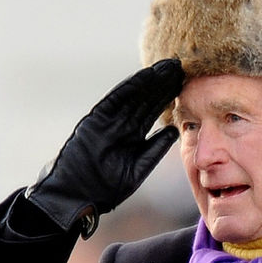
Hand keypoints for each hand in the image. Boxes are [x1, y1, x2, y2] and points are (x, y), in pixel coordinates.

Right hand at [24, 59, 183, 237]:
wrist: (77, 196)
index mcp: (131, 138)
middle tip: (181, 67)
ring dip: (151, 80)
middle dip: (162, 84)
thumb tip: (173, 131)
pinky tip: (147, 75)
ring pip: (133, 96)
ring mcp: (108, 121)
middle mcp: (120, 125)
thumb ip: (154, 150)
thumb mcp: (137, 169)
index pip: (152, 112)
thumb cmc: (104, 189)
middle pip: (145, 100)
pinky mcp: (96, 119)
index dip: (167, 98)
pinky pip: (116, 99)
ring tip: (169, 67)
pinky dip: (131, 87)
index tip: (184, 84)